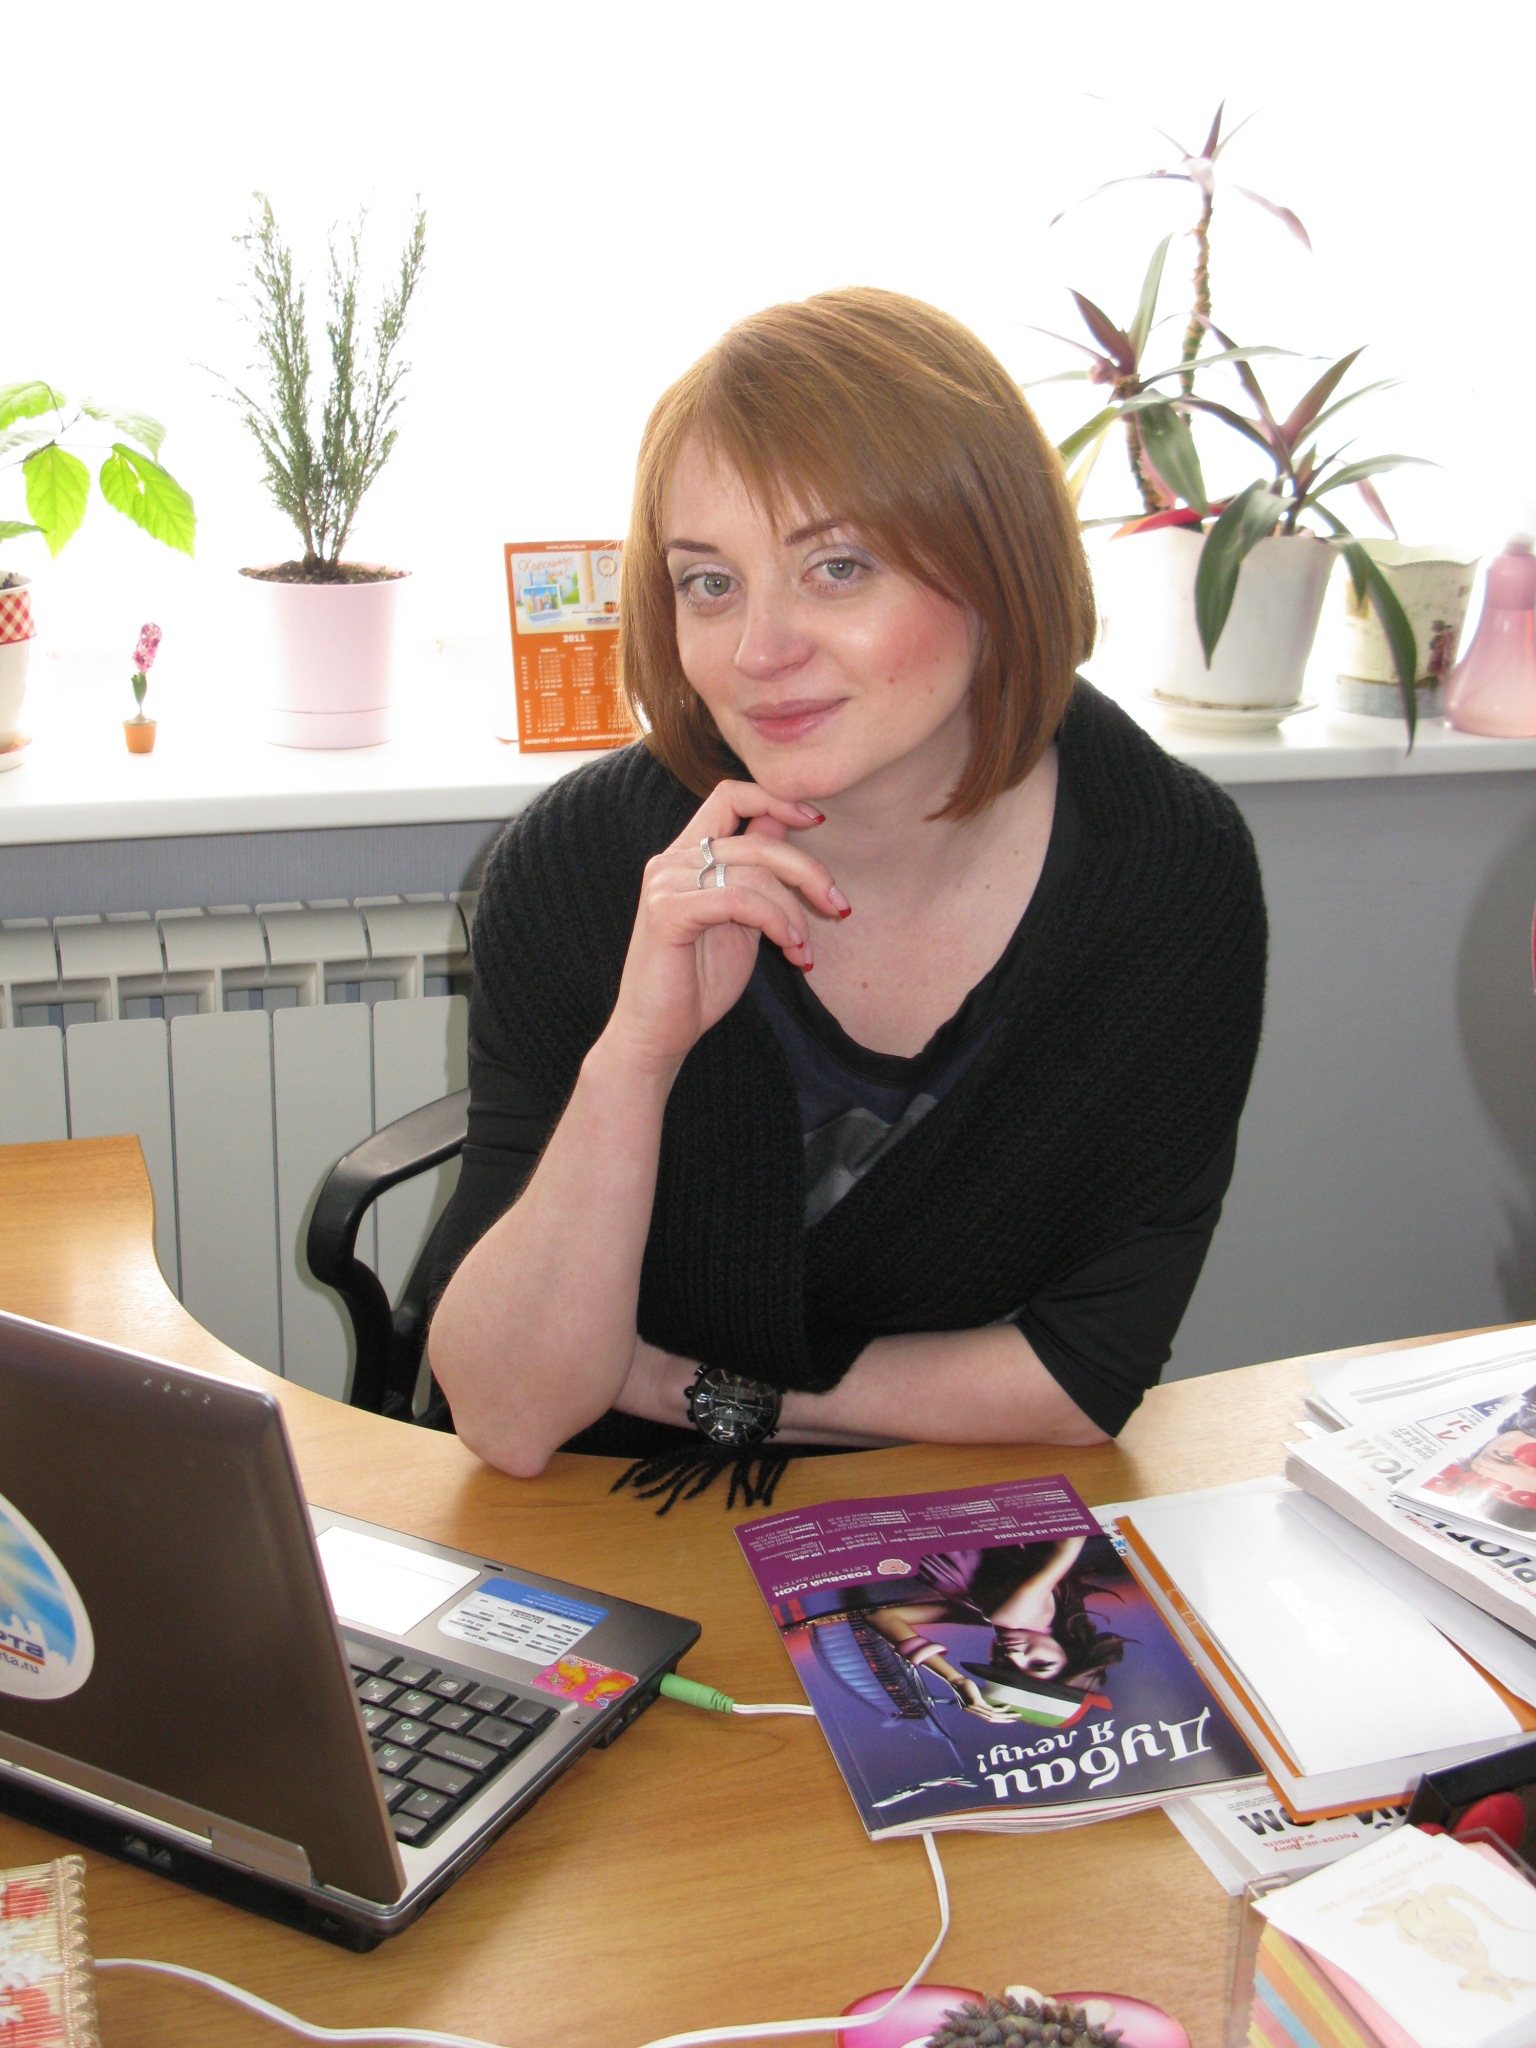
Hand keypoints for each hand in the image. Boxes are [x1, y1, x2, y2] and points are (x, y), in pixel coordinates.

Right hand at [602, 780, 848, 1075]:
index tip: (818, 820)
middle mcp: (672, 860)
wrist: (659, 1033)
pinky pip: (740, 900)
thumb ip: (758, 875)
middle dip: (808, 871)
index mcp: (687, 855)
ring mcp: (665, 882)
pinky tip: (789, 948)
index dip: (776, 797)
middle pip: (758, 838)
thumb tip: (786, 824)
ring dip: (793, 911)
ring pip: (755, 871)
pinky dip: (775, 921)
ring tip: (802, 947)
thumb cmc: (700, 981)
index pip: (731, 794)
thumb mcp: (743, 919)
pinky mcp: (668, 911)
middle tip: (838, 906)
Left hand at [951, 1677, 1016, 1722]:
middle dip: (1004, 1720)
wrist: (956, 1680)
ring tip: (1015, 1714)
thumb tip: (988, 1700)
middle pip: (991, 1720)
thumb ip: (980, 1700)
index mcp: (972, 1711)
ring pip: (992, 1716)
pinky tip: (1006, 1706)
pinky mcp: (975, 1703)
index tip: (1009, 1720)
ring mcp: (974, 1709)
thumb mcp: (973, 1695)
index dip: (999, 1721)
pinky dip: (999, 1709)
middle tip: (1016, 1719)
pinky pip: (990, 1709)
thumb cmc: (965, 1685)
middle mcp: (973, 1712)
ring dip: (1005, 1716)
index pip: (987, 1719)